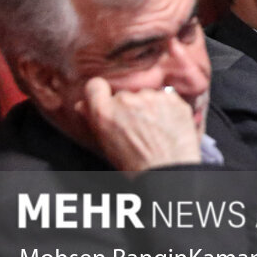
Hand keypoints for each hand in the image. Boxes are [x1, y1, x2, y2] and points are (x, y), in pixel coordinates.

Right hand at [81, 78, 201, 177]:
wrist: (169, 170)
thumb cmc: (136, 164)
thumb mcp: (106, 145)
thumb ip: (94, 120)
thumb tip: (83, 105)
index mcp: (105, 112)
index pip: (94, 86)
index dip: (100, 92)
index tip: (106, 98)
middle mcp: (126, 100)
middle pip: (124, 94)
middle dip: (128, 106)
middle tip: (137, 125)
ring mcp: (151, 97)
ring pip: (146, 95)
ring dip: (149, 105)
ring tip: (156, 128)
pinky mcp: (172, 98)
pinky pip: (166, 97)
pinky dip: (167, 107)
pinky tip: (168, 124)